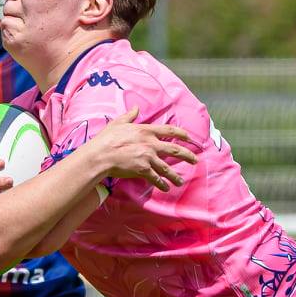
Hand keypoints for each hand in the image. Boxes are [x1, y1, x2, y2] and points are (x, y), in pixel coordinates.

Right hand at [80, 110, 199, 190]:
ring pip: (167, 168)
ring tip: (180, 181)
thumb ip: (129, 115)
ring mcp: (148, 157)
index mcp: (146, 130)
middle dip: (187, 155)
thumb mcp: (118, 123)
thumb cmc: (106, 139)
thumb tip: (136, 108)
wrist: (100, 155)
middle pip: (174, 149)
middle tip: (195, 160)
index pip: (168, 130)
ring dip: (175, 176)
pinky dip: (161, 184)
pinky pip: (156, 178)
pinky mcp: (143, 170)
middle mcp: (150, 144)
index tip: (189, 137)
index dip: (181, 134)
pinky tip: (165, 188)